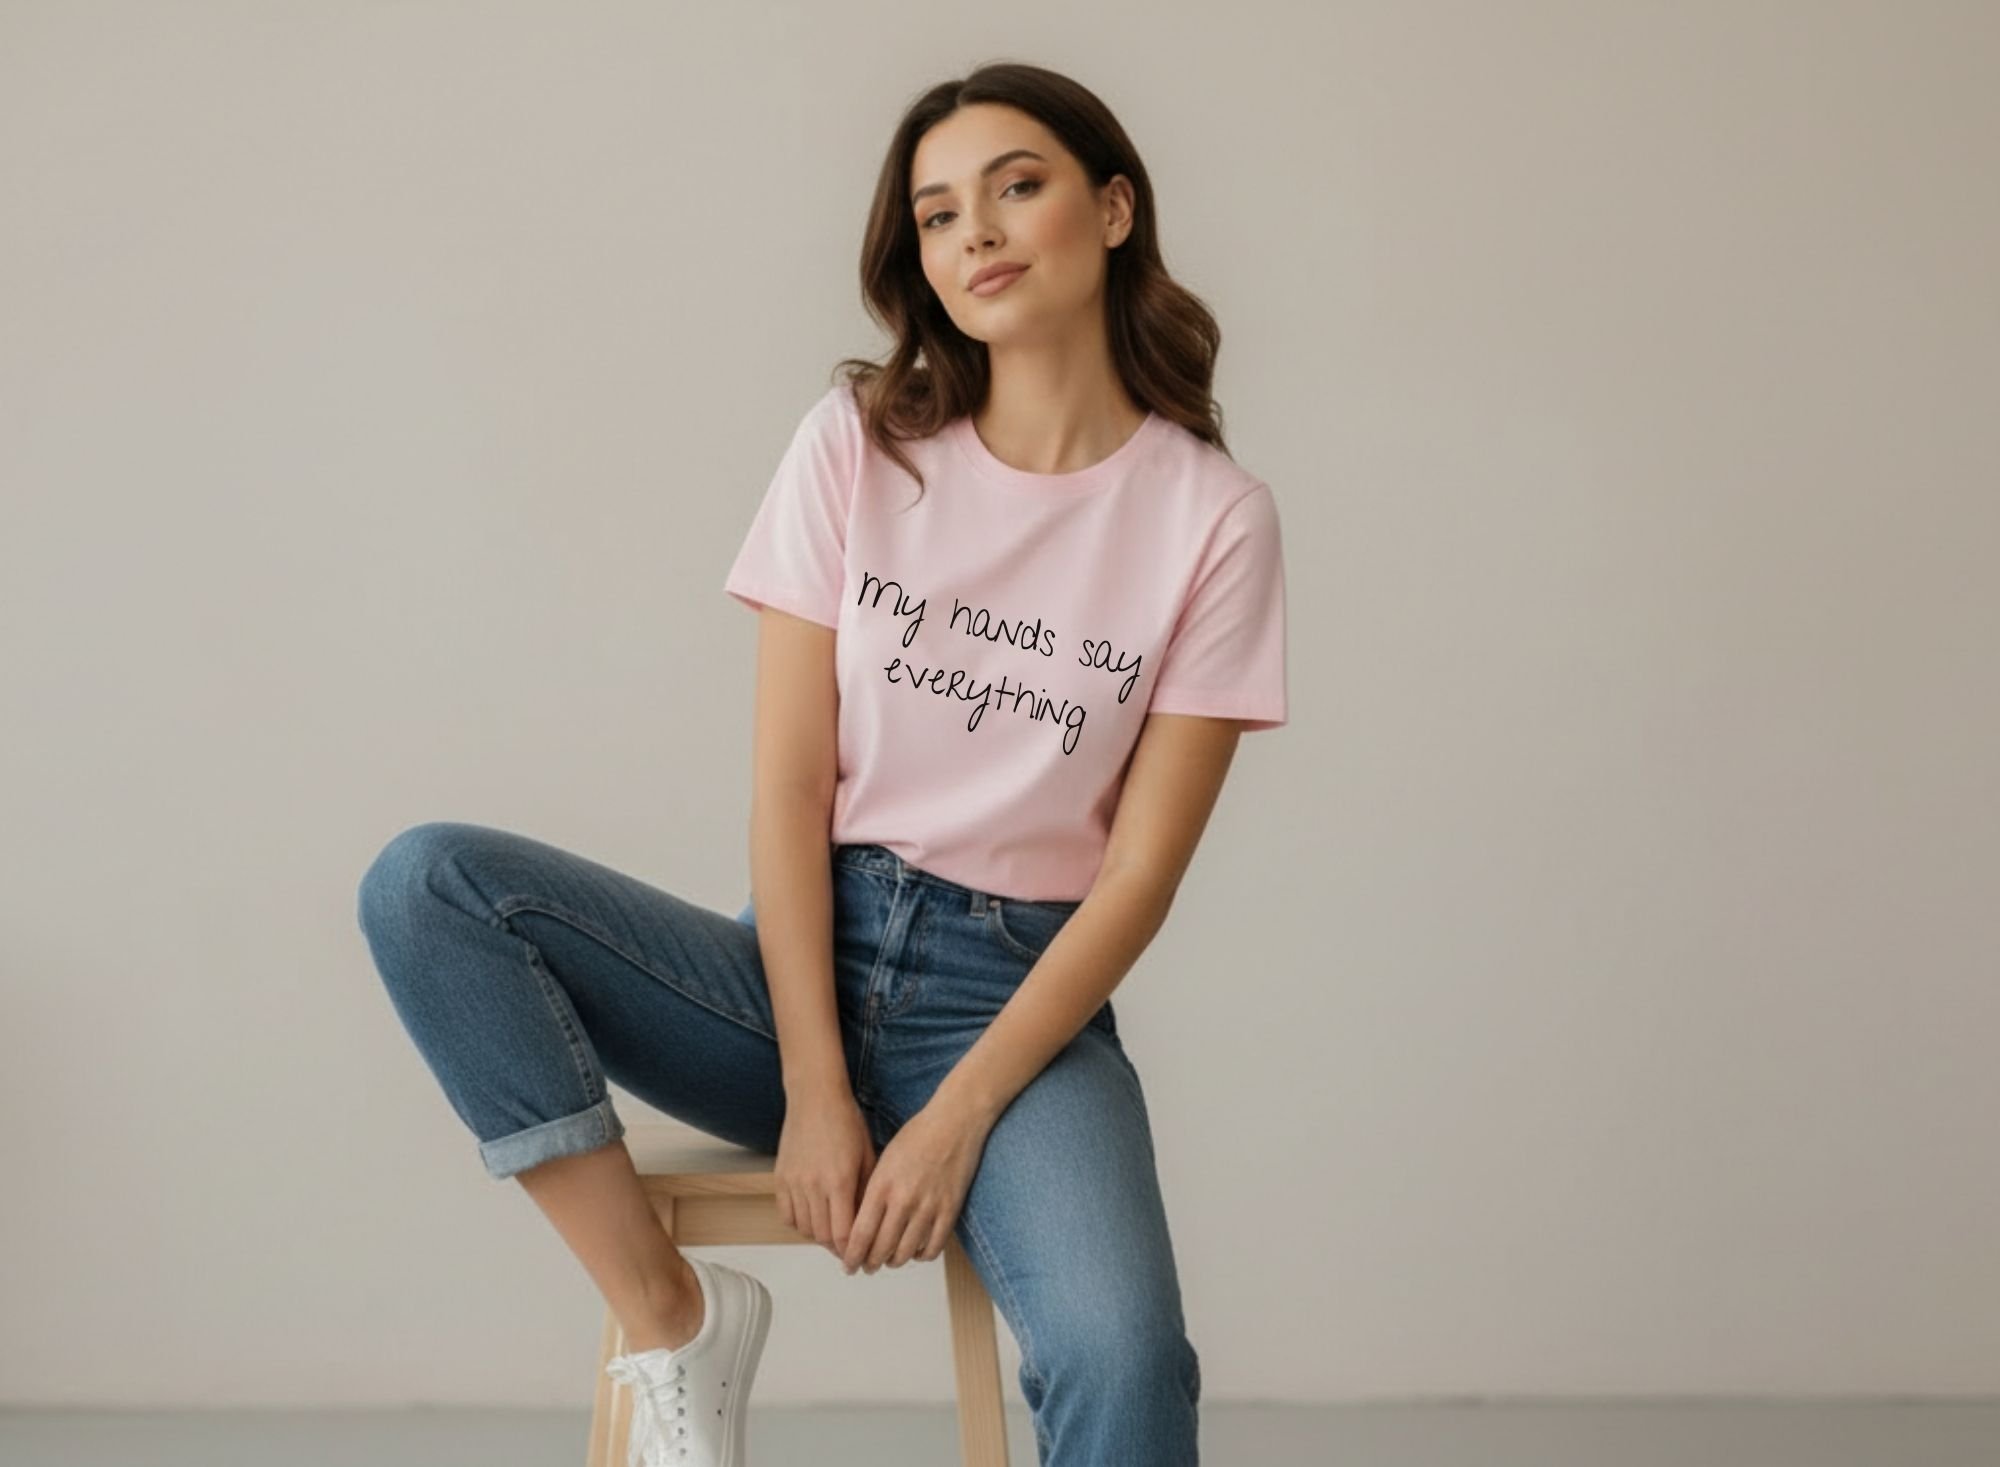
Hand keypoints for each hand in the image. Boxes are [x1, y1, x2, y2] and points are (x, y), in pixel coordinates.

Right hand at [773, 1083, 875, 1263]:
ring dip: (819, 1237)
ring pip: (804, 1228)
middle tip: (848, 1251)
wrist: (815, 1098)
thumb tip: (871, 1223)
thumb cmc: (847, 1122)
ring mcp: (793, 1182)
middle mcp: (813, 1185)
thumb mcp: (868, 1156)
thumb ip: (867, 1192)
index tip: (858, 1261)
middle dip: (836, 1248)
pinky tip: (813, 1218)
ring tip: (832, 1234)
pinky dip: (800, 1223)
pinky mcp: (780, 1178)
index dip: (851, 1252)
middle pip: (822, 1236)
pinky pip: (787, 1214)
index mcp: (839, 1181)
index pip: (842, 1234)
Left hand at [841, 1099, 989, 1274]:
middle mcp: (903, 1200)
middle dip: (870, 1263)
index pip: (861, 1234)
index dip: (852, 1256)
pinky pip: (933, 1248)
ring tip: (890, 1260)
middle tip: (866, 1267)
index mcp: (882, 1186)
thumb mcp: (883, 1160)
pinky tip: (916, 1251)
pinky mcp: (950, 1211)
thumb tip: (861, 1224)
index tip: (849, 1265)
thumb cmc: (917, 1136)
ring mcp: (928, 1207)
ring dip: (894, 1262)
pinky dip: (922, 1256)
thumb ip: (872, 1192)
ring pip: (906, 1253)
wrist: (954, 1123)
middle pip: (881, 1249)